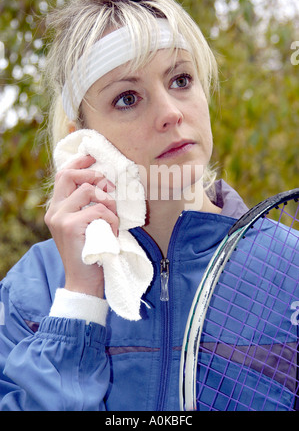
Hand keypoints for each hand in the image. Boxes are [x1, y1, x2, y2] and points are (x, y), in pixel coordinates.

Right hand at [44, 155, 118, 297]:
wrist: (84, 281)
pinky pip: (98, 210)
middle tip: (110, 187)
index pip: (62, 174)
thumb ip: (88, 205)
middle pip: (68, 175)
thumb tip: (105, 182)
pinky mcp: (69, 226)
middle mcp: (54, 211)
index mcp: (57, 208)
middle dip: (93, 175)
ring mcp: (60, 218)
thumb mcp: (87, 225)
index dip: (78, 163)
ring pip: (88, 191)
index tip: (92, 158)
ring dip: (108, 202)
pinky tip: (112, 230)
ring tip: (113, 218)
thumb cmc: (90, 251)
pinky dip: (111, 218)